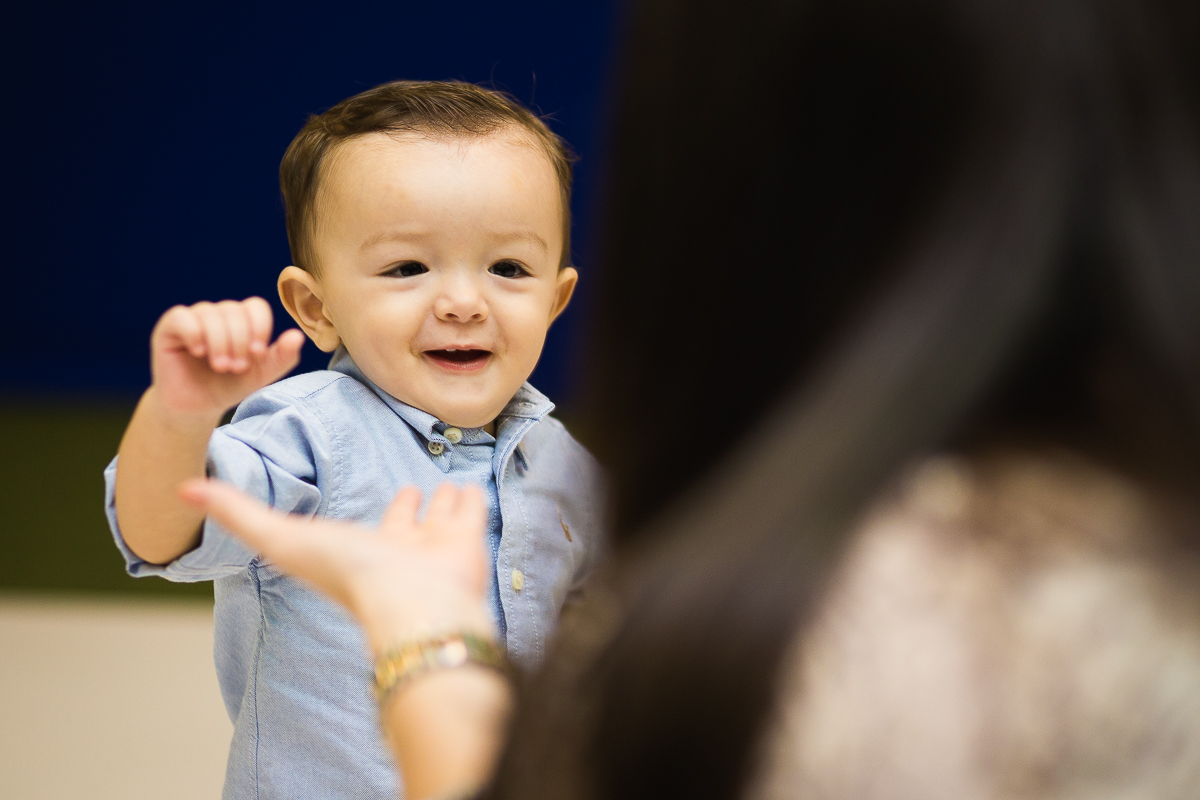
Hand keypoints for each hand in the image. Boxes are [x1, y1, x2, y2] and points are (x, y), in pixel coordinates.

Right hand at [151, 297, 305, 418]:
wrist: (197, 407)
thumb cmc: (229, 386)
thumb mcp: (261, 374)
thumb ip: (282, 357)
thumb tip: (298, 336)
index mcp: (242, 320)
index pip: (255, 306)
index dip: (259, 327)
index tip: (257, 353)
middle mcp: (218, 314)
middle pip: (234, 311)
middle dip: (239, 342)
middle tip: (236, 367)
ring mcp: (193, 318)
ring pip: (211, 314)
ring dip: (220, 343)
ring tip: (220, 366)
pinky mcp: (170, 327)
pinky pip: (182, 317)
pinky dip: (194, 334)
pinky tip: (198, 352)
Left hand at [179, 480, 492, 648]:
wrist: (413, 605)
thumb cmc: (350, 578)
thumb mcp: (281, 539)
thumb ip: (239, 513)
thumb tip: (183, 488)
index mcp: (360, 549)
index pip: (360, 526)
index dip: (359, 512)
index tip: (361, 490)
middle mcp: (400, 550)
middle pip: (405, 523)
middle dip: (408, 505)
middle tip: (411, 487)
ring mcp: (436, 547)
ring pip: (440, 518)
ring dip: (441, 502)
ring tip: (446, 485)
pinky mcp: (467, 541)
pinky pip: (469, 513)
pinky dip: (469, 500)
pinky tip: (469, 487)